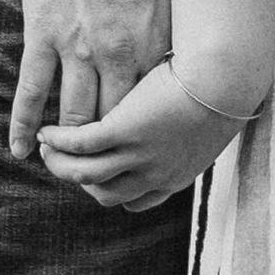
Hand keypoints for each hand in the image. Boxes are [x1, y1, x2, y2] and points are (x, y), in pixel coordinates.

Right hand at [8, 0, 171, 161]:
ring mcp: (78, 49)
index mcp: (154, 45)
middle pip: (115, 123)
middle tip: (104, 171)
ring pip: (75, 116)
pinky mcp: (44, 37)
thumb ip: (169, 35)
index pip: (152, 110)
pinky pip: (32, 93)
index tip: (144, 154)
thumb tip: (184, 65)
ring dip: (70, 146)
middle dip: (110, 152)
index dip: (147, 137)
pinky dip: (24, 126)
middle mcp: (119, 55)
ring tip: (64, 164)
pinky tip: (22, 149)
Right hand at [40, 48, 264, 213]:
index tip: (100, 177)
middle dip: (80, 181)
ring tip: (46, 149)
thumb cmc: (225, 88)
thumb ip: (187, 132)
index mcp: (176, 176)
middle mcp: (155, 174)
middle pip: (106, 195)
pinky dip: (60, 141)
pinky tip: (47, 131)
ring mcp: (138, 155)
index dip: (114, 190)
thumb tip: (181, 124)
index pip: (137, 200)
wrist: (228, 74)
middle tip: (63, 164)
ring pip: (85, 174)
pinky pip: (81, 144)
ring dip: (60, 165)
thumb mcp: (206, 123)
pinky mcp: (124, 129)